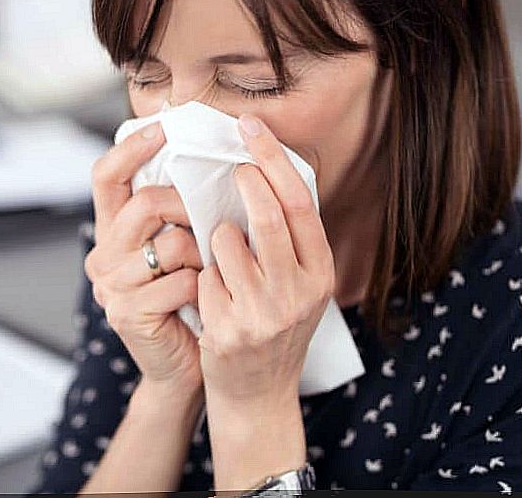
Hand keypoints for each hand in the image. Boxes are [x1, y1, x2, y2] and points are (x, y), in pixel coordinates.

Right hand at [85, 120, 204, 394]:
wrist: (184, 367)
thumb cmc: (189, 300)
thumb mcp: (180, 248)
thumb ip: (178, 211)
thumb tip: (210, 161)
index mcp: (113, 231)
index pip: (106, 175)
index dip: (131, 149)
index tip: (163, 128)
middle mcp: (103, 254)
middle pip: (144, 203)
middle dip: (186, 207)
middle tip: (209, 221)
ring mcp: (111, 285)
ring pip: (169, 243)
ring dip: (202, 254)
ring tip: (209, 271)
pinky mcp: (127, 313)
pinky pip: (181, 281)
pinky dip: (204, 287)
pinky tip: (205, 300)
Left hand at [197, 112, 335, 405]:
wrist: (257, 394)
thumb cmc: (274, 325)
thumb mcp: (298, 284)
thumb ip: (288, 239)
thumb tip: (264, 169)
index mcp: (319, 273)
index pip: (299, 202)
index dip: (272, 158)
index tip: (250, 127)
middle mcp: (298, 293)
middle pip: (268, 215)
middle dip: (245, 181)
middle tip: (233, 167)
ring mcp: (263, 314)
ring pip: (226, 241)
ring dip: (217, 236)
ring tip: (223, 255)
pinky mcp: (228, 330)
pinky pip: (204, 276)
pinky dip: (203, 274)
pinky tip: (212, 295)